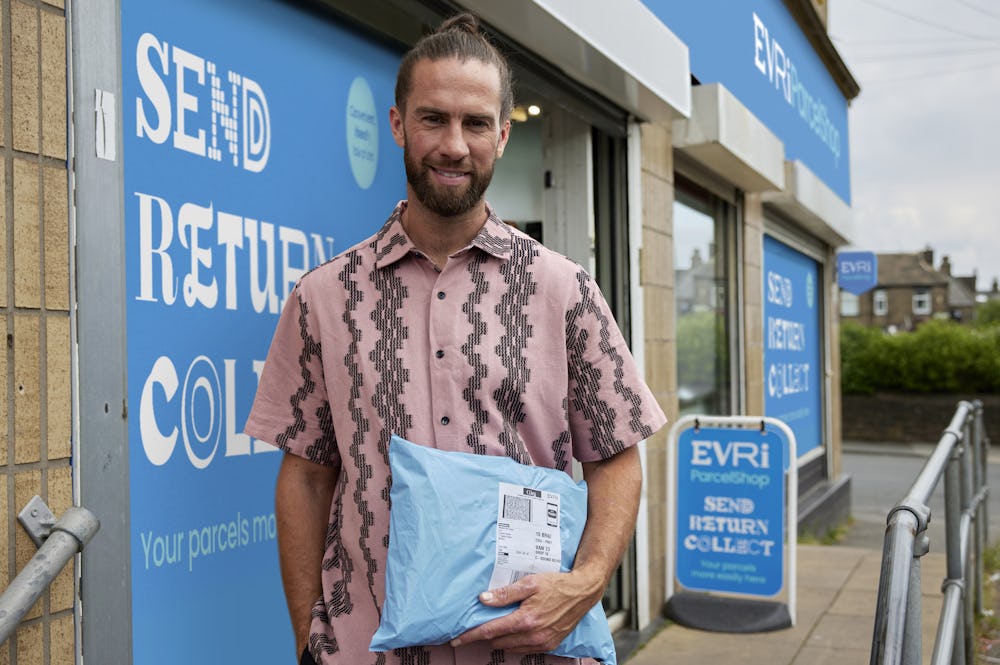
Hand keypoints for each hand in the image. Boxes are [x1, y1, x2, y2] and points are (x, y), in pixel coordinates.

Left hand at [450, 569, 603, 653]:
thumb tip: (483, 599)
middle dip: (486, 635)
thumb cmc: (556, 584)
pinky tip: (515, 631)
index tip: (456, 639)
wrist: (582, 592)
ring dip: (500, 640)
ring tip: (498, 626)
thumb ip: (505, 593)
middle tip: (480, 624)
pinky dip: (515, 643)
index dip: (471, 636)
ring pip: (509, 648)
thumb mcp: (529, 583)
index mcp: (525, 620)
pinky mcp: (549, 646)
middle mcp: (533, 635)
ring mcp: (542, 643)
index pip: (490, 631)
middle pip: (498, 642)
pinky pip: (523, 650)